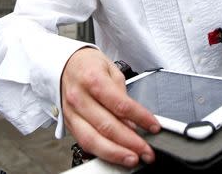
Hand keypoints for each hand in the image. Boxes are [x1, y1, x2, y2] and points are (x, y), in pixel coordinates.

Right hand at [61, 48, 159, 167]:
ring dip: (115, 153)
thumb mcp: (112, 69)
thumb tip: (132, 121)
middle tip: (146, 151)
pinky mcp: (68, 123)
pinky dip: (100, 151)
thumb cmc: (90, 64)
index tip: (154, 126)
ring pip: (92, 140)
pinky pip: (84, 142)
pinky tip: (114, 154)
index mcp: (93, 79)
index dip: (140, 117)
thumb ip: (122, 94)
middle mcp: (80, 97)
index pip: (120, 104)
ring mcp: (72, 112)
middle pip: (107, 126)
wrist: (67, 64)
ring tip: (132, 158)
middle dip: (130, 142)